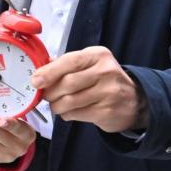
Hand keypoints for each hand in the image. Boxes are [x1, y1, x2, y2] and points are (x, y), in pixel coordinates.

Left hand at [31, 46, 148, 132]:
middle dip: (50, 92)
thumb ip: (66, 64)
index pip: (70, 61)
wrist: (134, 101)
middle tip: (46, 96)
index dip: (49, 72)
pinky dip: (67, 114)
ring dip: (56, 105)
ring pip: (70, 101)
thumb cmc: (105, 80)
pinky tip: (69, 111)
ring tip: (56, 105)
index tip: (35, 80)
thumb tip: (40, 69)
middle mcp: (106, 72)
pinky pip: (76, 114)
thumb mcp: (90, 64)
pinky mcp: (107, 111)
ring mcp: (108, 93)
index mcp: (98, 55)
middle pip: (67, 83)